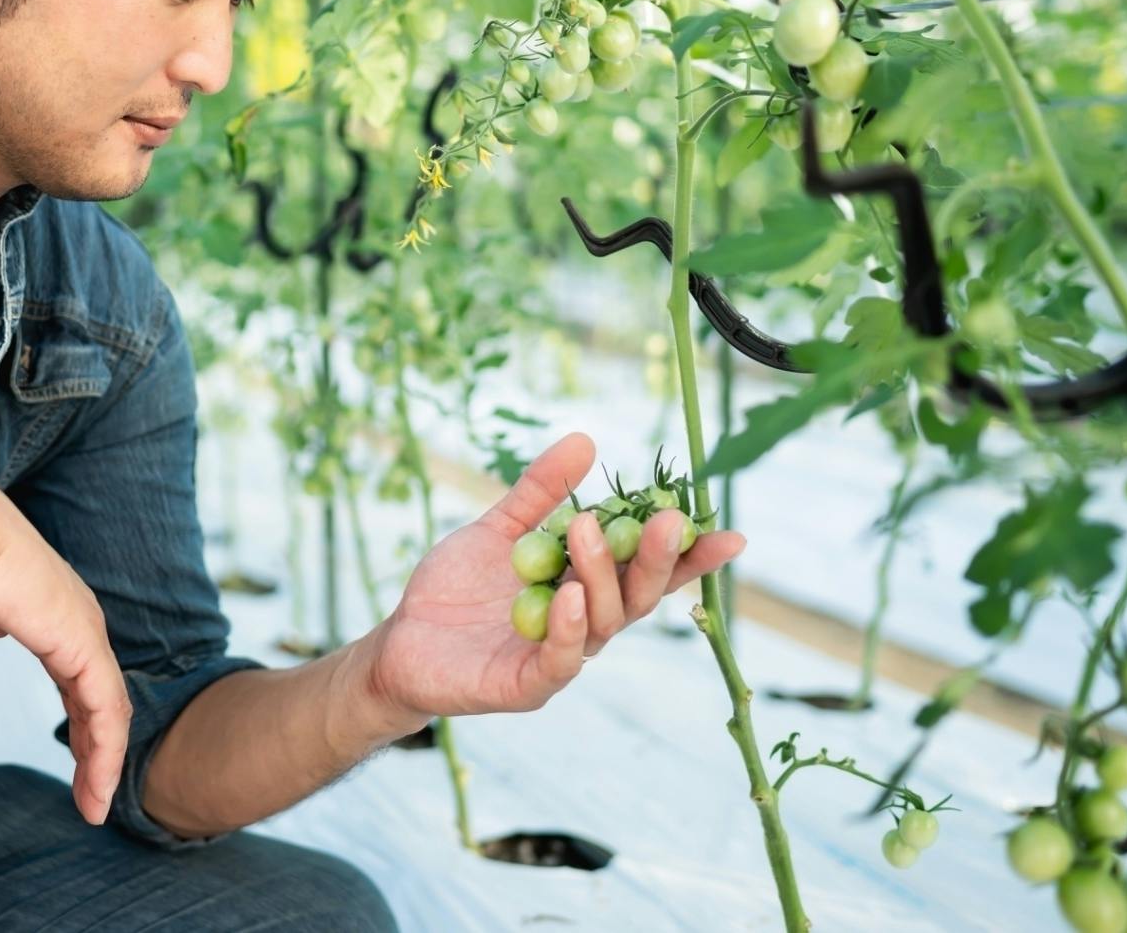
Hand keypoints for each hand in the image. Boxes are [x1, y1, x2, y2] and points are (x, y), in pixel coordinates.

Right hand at [0, 471, 130, 825]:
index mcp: (55, 617)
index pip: (80, 681)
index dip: (80, 725)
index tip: (75, 767)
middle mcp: (79, 622)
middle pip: (101, 698)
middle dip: (97, 749)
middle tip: (89, 797)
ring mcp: (85, 631)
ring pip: (109, 710)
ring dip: (103, 761)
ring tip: (93, 806)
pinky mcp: (83, 643)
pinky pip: (106, 709)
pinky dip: (105, 750)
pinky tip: (97, 783)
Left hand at [361, 433, 744, 721]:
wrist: (400, 640)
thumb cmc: (456, 590)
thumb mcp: (500, 530)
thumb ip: (540, 492)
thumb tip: (584, 438)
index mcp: (585, 590)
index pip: (646, 574)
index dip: (687, 557)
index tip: (726, 530)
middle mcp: (583, 627)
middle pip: (635, 597)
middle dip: (655, 559)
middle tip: (668, 520)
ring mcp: (557, 660)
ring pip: (600, 622)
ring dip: (600, 575)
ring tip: (588, 529)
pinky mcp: (524, 687)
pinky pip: (557, 661)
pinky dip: (567, 628)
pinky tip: (568, 595)